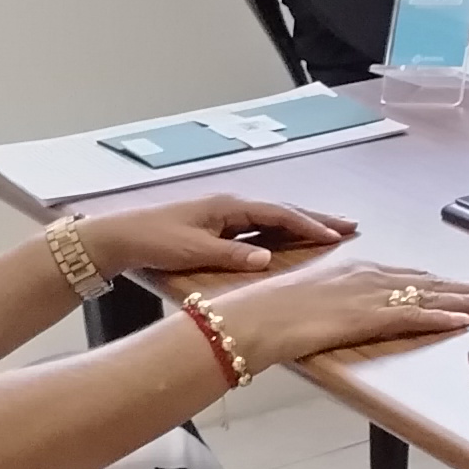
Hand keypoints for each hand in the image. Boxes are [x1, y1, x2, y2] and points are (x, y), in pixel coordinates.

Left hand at [81, 192, 357, 280]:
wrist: (119, 236)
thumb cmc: (154, 241)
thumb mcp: (193, 251)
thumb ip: (231, 256)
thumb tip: (267, 261)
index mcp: (229, 207)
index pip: (279, 214)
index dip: (309, 225)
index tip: (336, 235)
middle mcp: (231, 207)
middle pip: (282, 211)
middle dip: (316, 218)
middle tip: (349, 225)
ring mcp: (225, 215)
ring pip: (273, 218)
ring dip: (302, 224)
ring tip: (330, 230)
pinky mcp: (218, 227)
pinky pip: (260, 227)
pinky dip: (282, 232)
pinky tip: (292, 240)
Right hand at [200, 256, 468, 370]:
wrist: (250, 319)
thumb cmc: (270, 314)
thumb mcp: (312, 302)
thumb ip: (337, 305)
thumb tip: (347, 314)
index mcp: (355, 271)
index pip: (410, 276)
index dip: (442, 282)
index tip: (467, 286)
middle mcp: (367, 276)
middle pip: (428, 281)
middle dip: (465, 288)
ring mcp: (368, 295)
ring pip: (429, 294)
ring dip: (466, 300)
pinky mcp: (364, 316)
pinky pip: (411, 315)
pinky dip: (440, 317)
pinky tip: (463, 320)